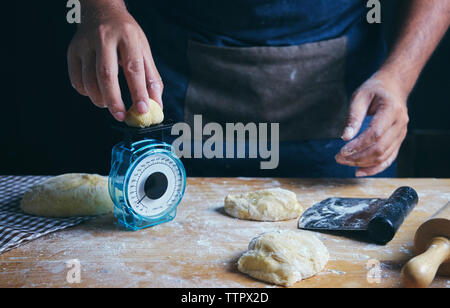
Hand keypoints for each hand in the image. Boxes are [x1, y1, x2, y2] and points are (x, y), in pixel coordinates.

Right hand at [67, 6, 162, 120]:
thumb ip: (151, 79)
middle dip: (115, 101)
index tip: (142, 110)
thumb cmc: (126, 35)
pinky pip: (76, 80)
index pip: (133, 68)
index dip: (138, 92)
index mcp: (127, 36)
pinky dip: (87, 92)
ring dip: (100, 99)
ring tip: (110, 104)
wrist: (101, 10)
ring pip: (89, 80)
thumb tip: (156, 106)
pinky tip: (97, 92)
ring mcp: (85, 44)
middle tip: (121, 116)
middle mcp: (104, 38)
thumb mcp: (143, 50)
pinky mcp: (72, 51)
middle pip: (107, 75)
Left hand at [335, 71, 409, 176]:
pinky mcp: (398, 140)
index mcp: (392, 110)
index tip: (341, 151)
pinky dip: (375, 168)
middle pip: (380, 148)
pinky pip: (389, 158)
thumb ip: (353, 116)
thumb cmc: (374, 89)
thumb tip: (345, 137)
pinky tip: (359, 171)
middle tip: (338, 158)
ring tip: (344, 161)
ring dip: (363, 163)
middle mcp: (400, 124)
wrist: (394, 86)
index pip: (375, 134)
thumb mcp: (360, 96)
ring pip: (384, 156)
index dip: (358, 145)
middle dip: (357, 157)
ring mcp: (401, 133)